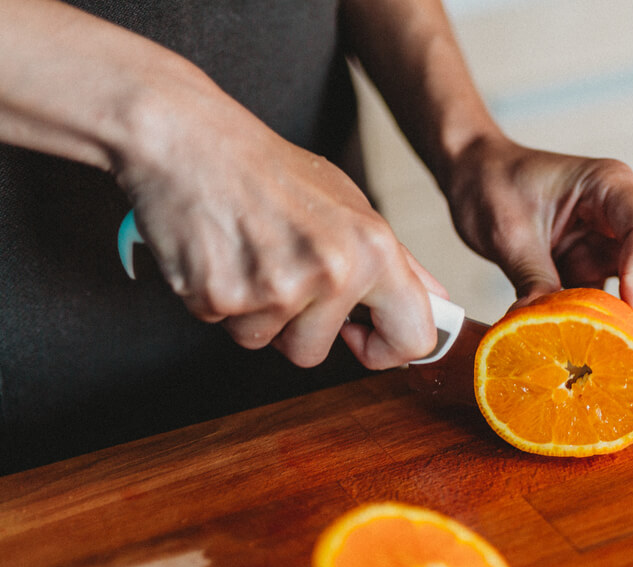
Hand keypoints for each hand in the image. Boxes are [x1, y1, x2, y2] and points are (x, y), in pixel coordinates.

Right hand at [118, 86, 446, 369]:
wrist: (187, 138)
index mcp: (373, 249)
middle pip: (315, 353)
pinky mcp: (219, 296)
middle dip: (294, 325)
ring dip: (253, 311)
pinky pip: (222, 327)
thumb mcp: (351, 206)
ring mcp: (274, 288)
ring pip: (265, 342)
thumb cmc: (269, 171)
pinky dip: (217, 300)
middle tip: (279, 267)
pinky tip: (220, 253)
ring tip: (249, 253)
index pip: (413, 338)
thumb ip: (397, 262)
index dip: (386, 349)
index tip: (361, 335)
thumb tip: (437, 302)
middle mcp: (332, 271)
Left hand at [442, 135, 632, 370]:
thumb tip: (546, 332)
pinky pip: (625, 300)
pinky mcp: (604, 265)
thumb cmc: (492, 184)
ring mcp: (619, 240)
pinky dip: (624, 328)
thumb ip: (533, 279)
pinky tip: (620, 361)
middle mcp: (627, 210)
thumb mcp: (508, 232)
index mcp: (610, 186)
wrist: (475, 174)